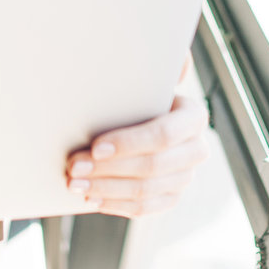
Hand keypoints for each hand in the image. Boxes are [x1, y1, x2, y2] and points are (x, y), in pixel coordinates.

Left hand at [63, 54, 209, 218]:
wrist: (137, 113)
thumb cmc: (135, 90)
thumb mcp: (144, 71)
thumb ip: (155, 58)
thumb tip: (175, 58)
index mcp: (193, 116)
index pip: (165, 135)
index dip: (130, 143)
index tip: (95, 146)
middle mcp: (196, 149)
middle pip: (153, 167)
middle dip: (109, 169)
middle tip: (73, 166)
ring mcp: (184, 177)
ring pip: (146, 191)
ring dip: (105, 189)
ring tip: (73, 183)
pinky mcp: (170, 196)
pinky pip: (144, 209)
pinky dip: (115, 205)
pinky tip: (90, 199)